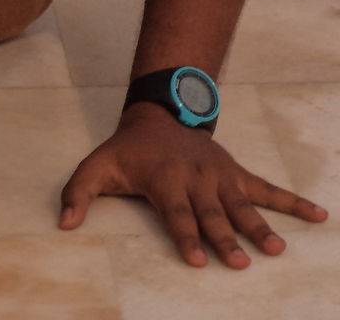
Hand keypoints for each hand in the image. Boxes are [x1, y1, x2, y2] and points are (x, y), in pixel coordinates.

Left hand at [59, 102, 327, 268]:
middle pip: (212, 213)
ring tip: (275, 249)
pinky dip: (293, 202)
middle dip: (224, 237)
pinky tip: (318, 215)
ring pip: (242, 204)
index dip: (186, 236)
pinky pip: (268, 188)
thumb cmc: (126, 151)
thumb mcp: (96, 166)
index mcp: (163, 179)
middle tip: (239, 262)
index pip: (176, 213)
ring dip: (259, 226)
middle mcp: (195, 178)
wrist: (159, 116)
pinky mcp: (236, 173)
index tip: (199, 260)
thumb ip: (77, 194)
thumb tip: (64, 224)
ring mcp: (220, 175)